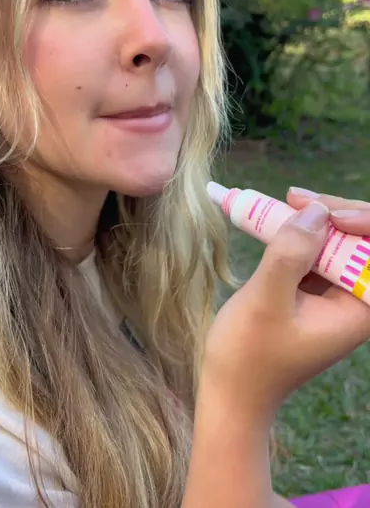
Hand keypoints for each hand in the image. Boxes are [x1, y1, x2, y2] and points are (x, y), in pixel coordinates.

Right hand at [203, 198, 369, 425]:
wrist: (231, 390)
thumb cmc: (248, 354)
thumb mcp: (267, 299)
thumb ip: (292, 253)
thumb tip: (317, 210)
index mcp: (359, 310)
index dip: (363, 222)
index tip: (325, 214)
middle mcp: (354, 300)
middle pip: (361, 240)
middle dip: (334, 212)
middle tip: (293, 197)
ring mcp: (335, 294)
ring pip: (339, 240)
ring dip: (315, 217)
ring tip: (282, 201)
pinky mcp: (315, 290)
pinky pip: (318, 250)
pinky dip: (300, 231)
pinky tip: (277, 216)